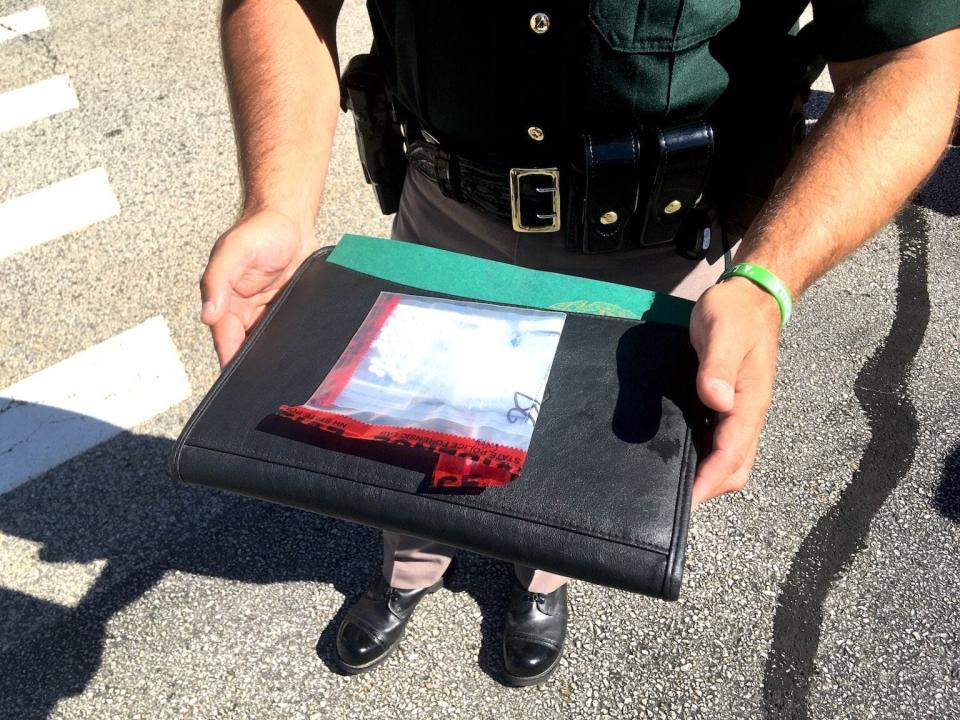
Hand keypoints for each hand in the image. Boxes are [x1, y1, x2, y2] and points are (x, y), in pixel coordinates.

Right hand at [201, 208, 314, 367]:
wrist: (291, 219)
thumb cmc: (259, 229)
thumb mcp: (234, 251)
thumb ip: (218, 281)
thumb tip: (207, 315)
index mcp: (224, 302)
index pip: (225, 341)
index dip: (232, 363)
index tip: (240, 383)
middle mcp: (243, 311)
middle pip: (246, 348)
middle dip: (255, 365)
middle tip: (269, 386)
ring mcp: (266, 312)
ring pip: (268, 343)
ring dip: (274, 355)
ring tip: (287, 376)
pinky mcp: (287, 309)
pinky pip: (287, 331)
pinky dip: (291, 342)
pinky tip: (301, 354)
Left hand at [688, 277, 781, 508]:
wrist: (750, 298)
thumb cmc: (734, 313)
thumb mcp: (723, 331)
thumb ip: (719, 365)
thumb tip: (716, 401)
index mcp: (750, 403)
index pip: (732, 453)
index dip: (709, 479)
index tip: (685, 500)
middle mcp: (747, 414)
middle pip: (735, 467)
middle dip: (709, 487)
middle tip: (669, 499)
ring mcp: (739, 412)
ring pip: (728, 458)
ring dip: (705, 475)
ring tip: (669, 484)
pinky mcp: (728, 406)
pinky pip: (718, 441)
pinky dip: (702, 456)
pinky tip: (676, 456)